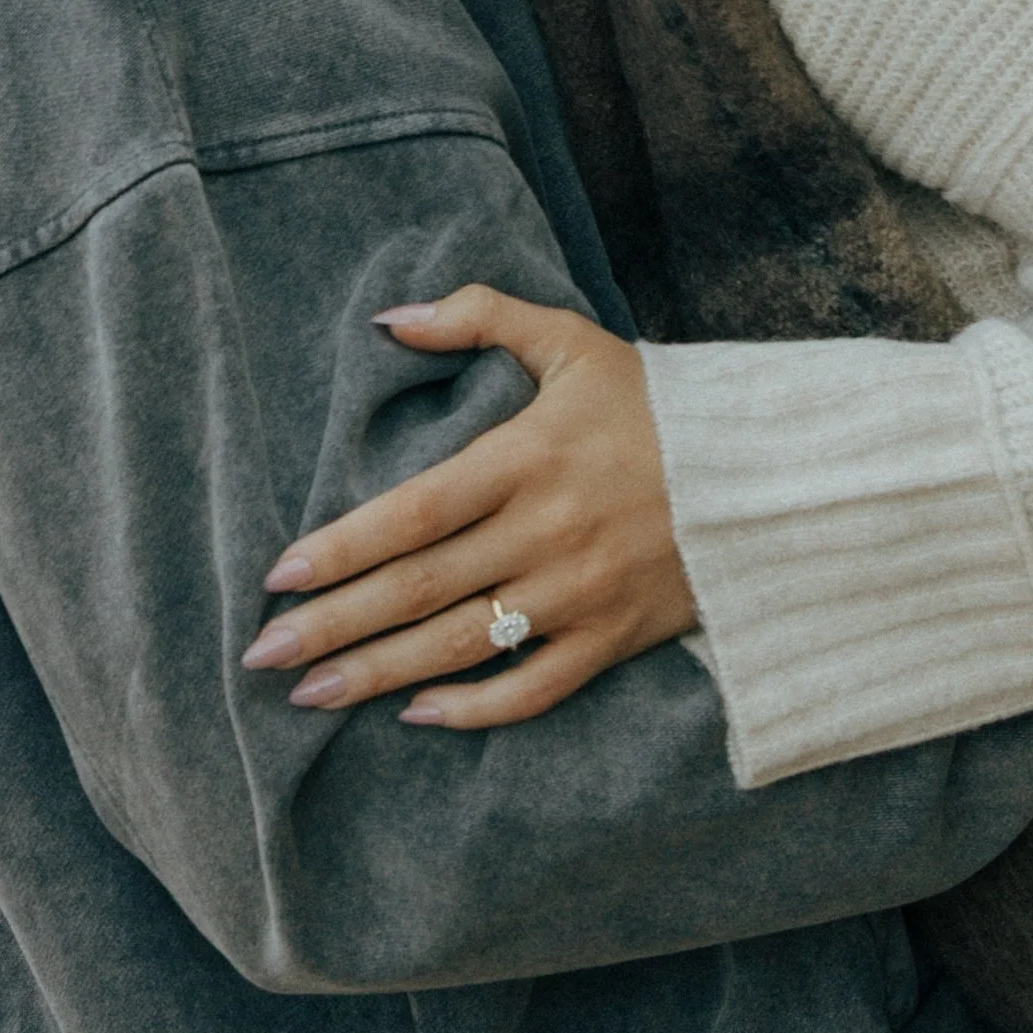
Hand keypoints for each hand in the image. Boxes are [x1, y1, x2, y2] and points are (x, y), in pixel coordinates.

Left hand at [242, 285, 697, 728]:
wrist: (771, 473)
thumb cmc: (657, 403)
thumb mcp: (571, 342)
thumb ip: (480, 318)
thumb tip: (392, 320)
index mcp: (528, 458)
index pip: (413, 512)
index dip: (341, 548)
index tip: (277, 577)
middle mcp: (546, 532)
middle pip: (419, 590)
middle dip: (333, 627)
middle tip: (260, 655)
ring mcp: (580, 594)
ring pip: (461, 646)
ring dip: (378, 675)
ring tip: (308, 696)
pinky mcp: (614, 638)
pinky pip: (533, 688)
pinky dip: (474, 710)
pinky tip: (417, 715)